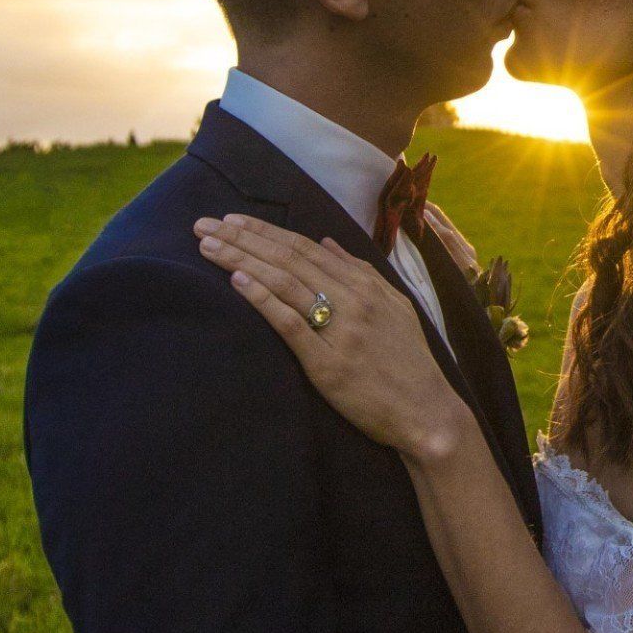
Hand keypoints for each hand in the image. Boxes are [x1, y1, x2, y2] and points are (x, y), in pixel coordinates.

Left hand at [195, 216, 472, 462]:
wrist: (429, 414)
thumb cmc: (409, 364)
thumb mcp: (395, 307)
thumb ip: (360, 272)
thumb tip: (327, 243)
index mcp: (366, 286)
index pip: (305, 248)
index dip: (266, 231)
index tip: (232, 219)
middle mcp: (353, 301)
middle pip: (288, 258)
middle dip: (243, 238)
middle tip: (203, 224)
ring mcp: (340, 331)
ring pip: (284, 282)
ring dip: (242, 259)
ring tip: (208, 245)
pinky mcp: (328, 364)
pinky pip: (290, 324)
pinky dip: (263, 299)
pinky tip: (237, 281)